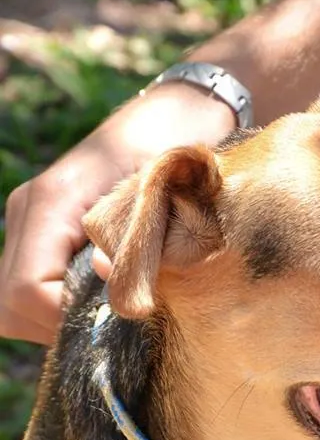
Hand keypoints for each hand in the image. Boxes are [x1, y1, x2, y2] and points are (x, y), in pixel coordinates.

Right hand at [0, 83, 235, 343]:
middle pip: (10, 304)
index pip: (26, 290)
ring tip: (111, 311)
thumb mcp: (167, 197)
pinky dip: (62, 307)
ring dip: (59, 320)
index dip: (65, 319)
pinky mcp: (48, 233)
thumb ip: (136, 241)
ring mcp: (34, 222)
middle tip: (111, 325)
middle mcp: (30, 211)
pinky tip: (105, 297)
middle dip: (57, 327)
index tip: (115, 319)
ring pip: (15, 303)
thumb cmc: (181, 149)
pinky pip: (34, 289)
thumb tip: (104, 278)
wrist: (183, 112)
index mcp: (52, 202)